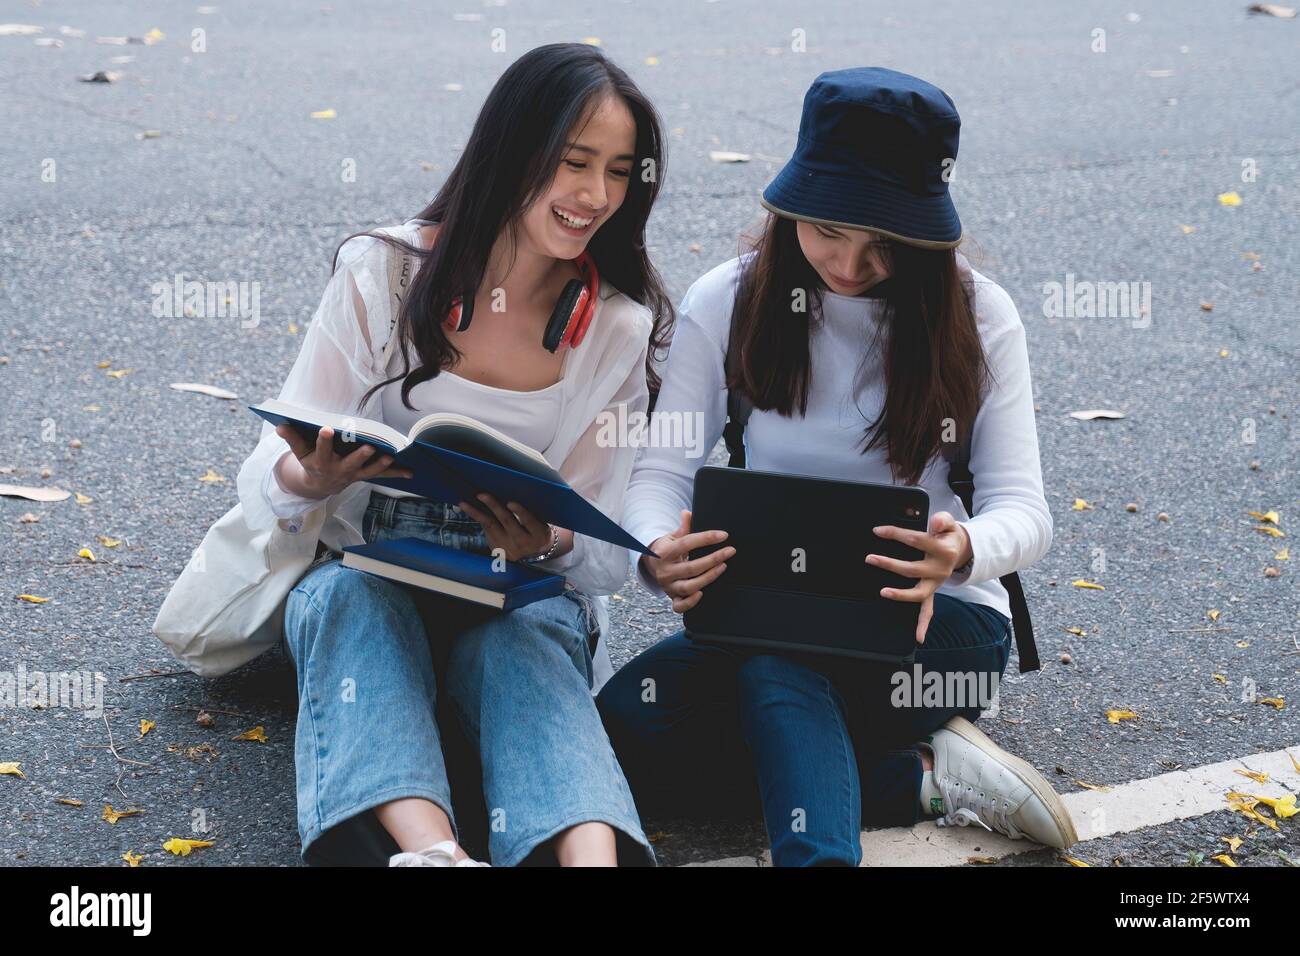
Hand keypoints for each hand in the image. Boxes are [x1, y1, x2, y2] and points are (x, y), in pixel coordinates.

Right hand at [275, 424, 414, 497]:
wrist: (318, 486)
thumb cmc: (310, 462)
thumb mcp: (299, 453)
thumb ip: (292, 438)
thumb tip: (280, 425)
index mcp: (321, 462)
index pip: (321, 449)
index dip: (323, 440)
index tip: (326, 429)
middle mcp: (338, 470)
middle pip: (350, 463)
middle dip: (359, 456)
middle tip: (368, 446)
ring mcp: (353, 474)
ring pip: (368, 471)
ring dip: (380, 465)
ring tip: (390, 457)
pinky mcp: (363, 476)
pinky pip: (381, 475)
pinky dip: (395, 473)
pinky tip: (411, 472)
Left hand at [456, 493, 557, 562]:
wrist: (535, 553)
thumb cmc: (539, 530)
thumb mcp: (542, 523)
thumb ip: (532, 512)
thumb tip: (513, 491)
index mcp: (539, 535)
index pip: (529, 522)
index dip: (521, 512)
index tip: (510, 502)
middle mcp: (524, 544)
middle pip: (507, 522)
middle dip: (494, 506)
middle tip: (482, 495)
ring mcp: (509, 549)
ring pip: (491, 527)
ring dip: (476, 513)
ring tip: (464, 503)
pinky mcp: (498, 551)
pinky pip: (487, 531)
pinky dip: (478, 518)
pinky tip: (469, 509)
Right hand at [639, 509, 734, 613]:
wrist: (652, 564)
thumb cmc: (667, 549)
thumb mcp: (672, 536)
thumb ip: (683, 527)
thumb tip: (687, 513)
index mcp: (664, 552)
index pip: (686, 544)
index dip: (706, 538)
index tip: (723, 535)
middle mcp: (665, 571)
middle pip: (691, 567)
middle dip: (713, 559)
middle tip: (730, 551)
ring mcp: (668, 586)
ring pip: (689, 586)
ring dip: (708, 577)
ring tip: (723, 567)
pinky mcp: (671, 597)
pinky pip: (679, 606)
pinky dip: (690, 602)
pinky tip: (702, 594)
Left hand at [864, 511, 971, 645]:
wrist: (959, 549)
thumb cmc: (947, 534)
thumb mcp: (948, 523)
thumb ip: (943, 520)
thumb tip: (936, 522)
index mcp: (944, 550)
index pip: (916, 540)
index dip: (895, 534)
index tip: (877, 531)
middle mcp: (940, 570)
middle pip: (912, 569)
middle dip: (890, 564)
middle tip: (870, 558)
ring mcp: (936, 583)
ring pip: (918, 593)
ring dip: (900, 594)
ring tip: (883, 592)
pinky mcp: (932, 591)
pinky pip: (928, 611)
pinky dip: (923, 625)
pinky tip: (917, 638)